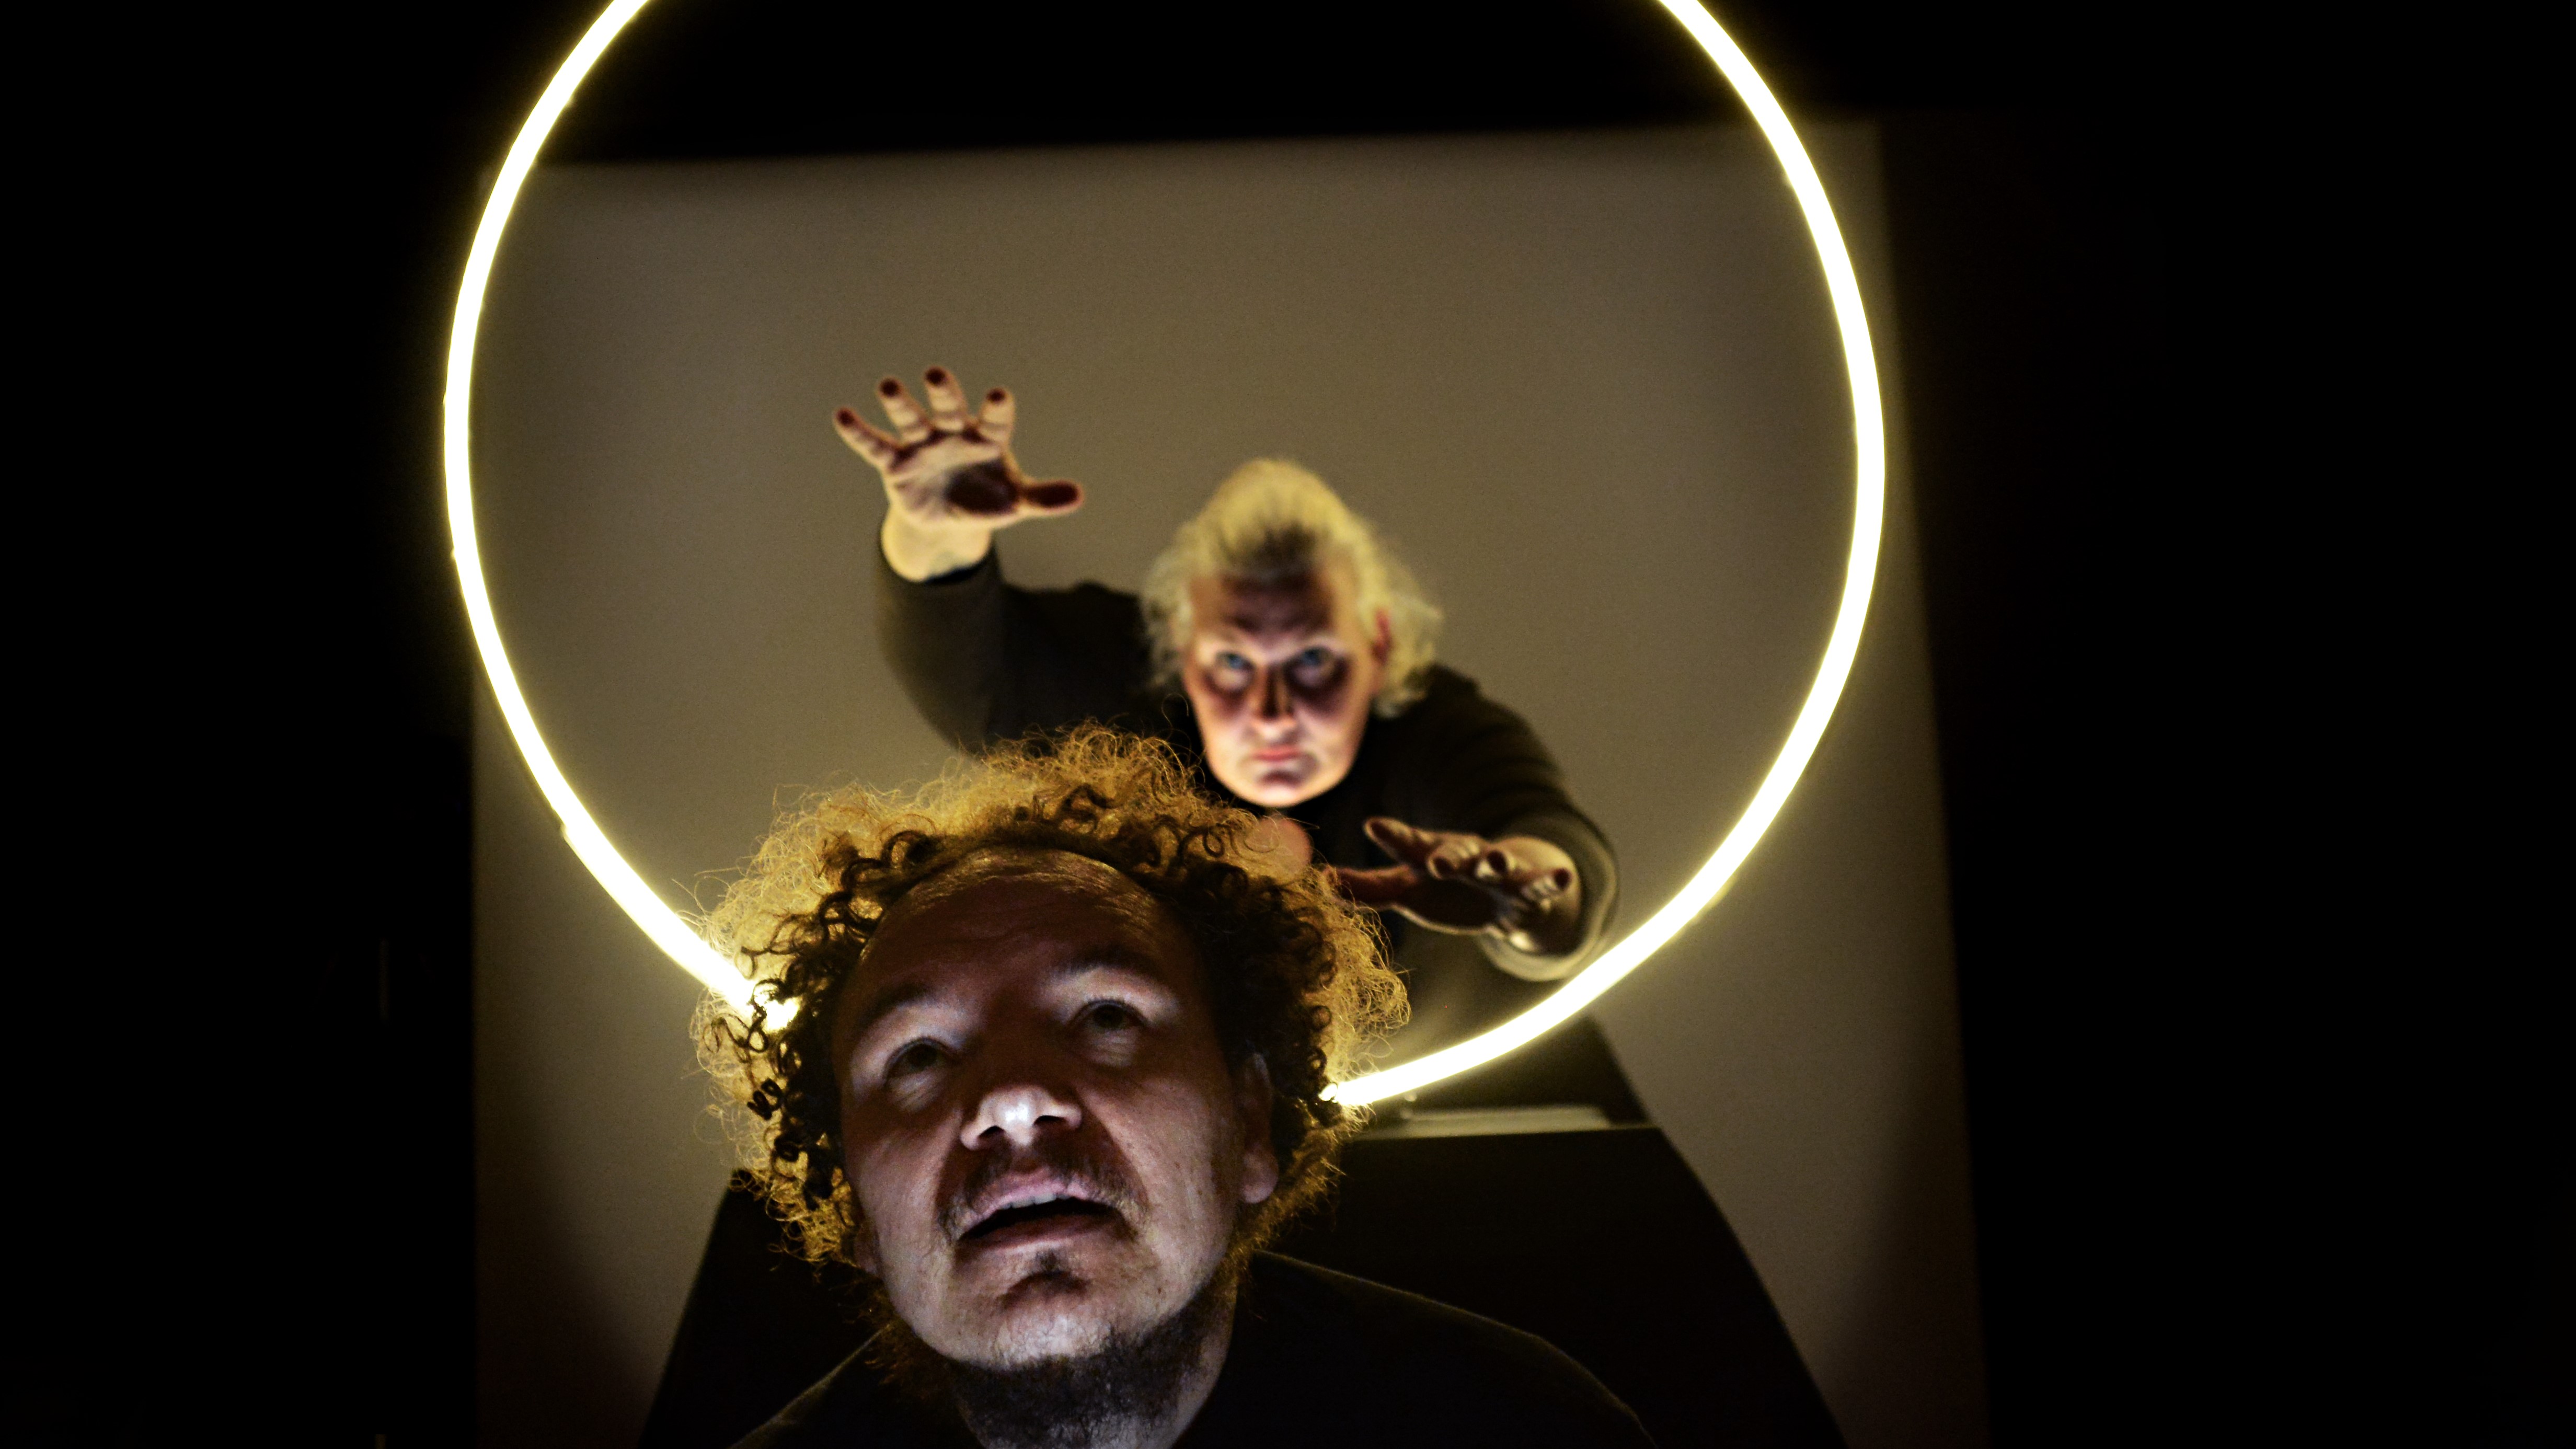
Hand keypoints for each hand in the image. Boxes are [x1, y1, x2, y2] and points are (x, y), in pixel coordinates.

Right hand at [835, 365, 1082, 580]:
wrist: (950, 516)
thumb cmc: (988, 498)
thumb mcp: (1016, 502)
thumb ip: (1042, 498)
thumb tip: (1079, 497)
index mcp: (986, 438)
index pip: (994, 421)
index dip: (996, 410)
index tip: (998, 396)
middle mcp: (952, 433)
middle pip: (948, 409)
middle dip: (943, 394)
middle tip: (934, 374)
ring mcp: (922, 445)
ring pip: (910, 419)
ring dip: (900, 404)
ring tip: (888, 384)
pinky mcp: (895, 462)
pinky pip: (875, 445)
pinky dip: (858, 432)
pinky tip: (842, 415)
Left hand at [1331, 817, 1584, 959]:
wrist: (1507, 893)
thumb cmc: (1448, 888)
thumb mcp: (1408, 891)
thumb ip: (1369, 890)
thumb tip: (1320, 884)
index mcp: (1432, 855)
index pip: (1409, 845)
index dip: (1393, 836)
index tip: (1372, 824)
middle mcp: (1466, 857)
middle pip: (1455, 853)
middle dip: (1447, 856)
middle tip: (1435, 861)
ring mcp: (1500, 871)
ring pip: (1499, 863)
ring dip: (1498, 861)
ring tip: (1497, 861)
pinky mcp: (1530, 888)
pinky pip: (1542, 885)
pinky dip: (1553, 882)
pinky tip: (1564, 878)